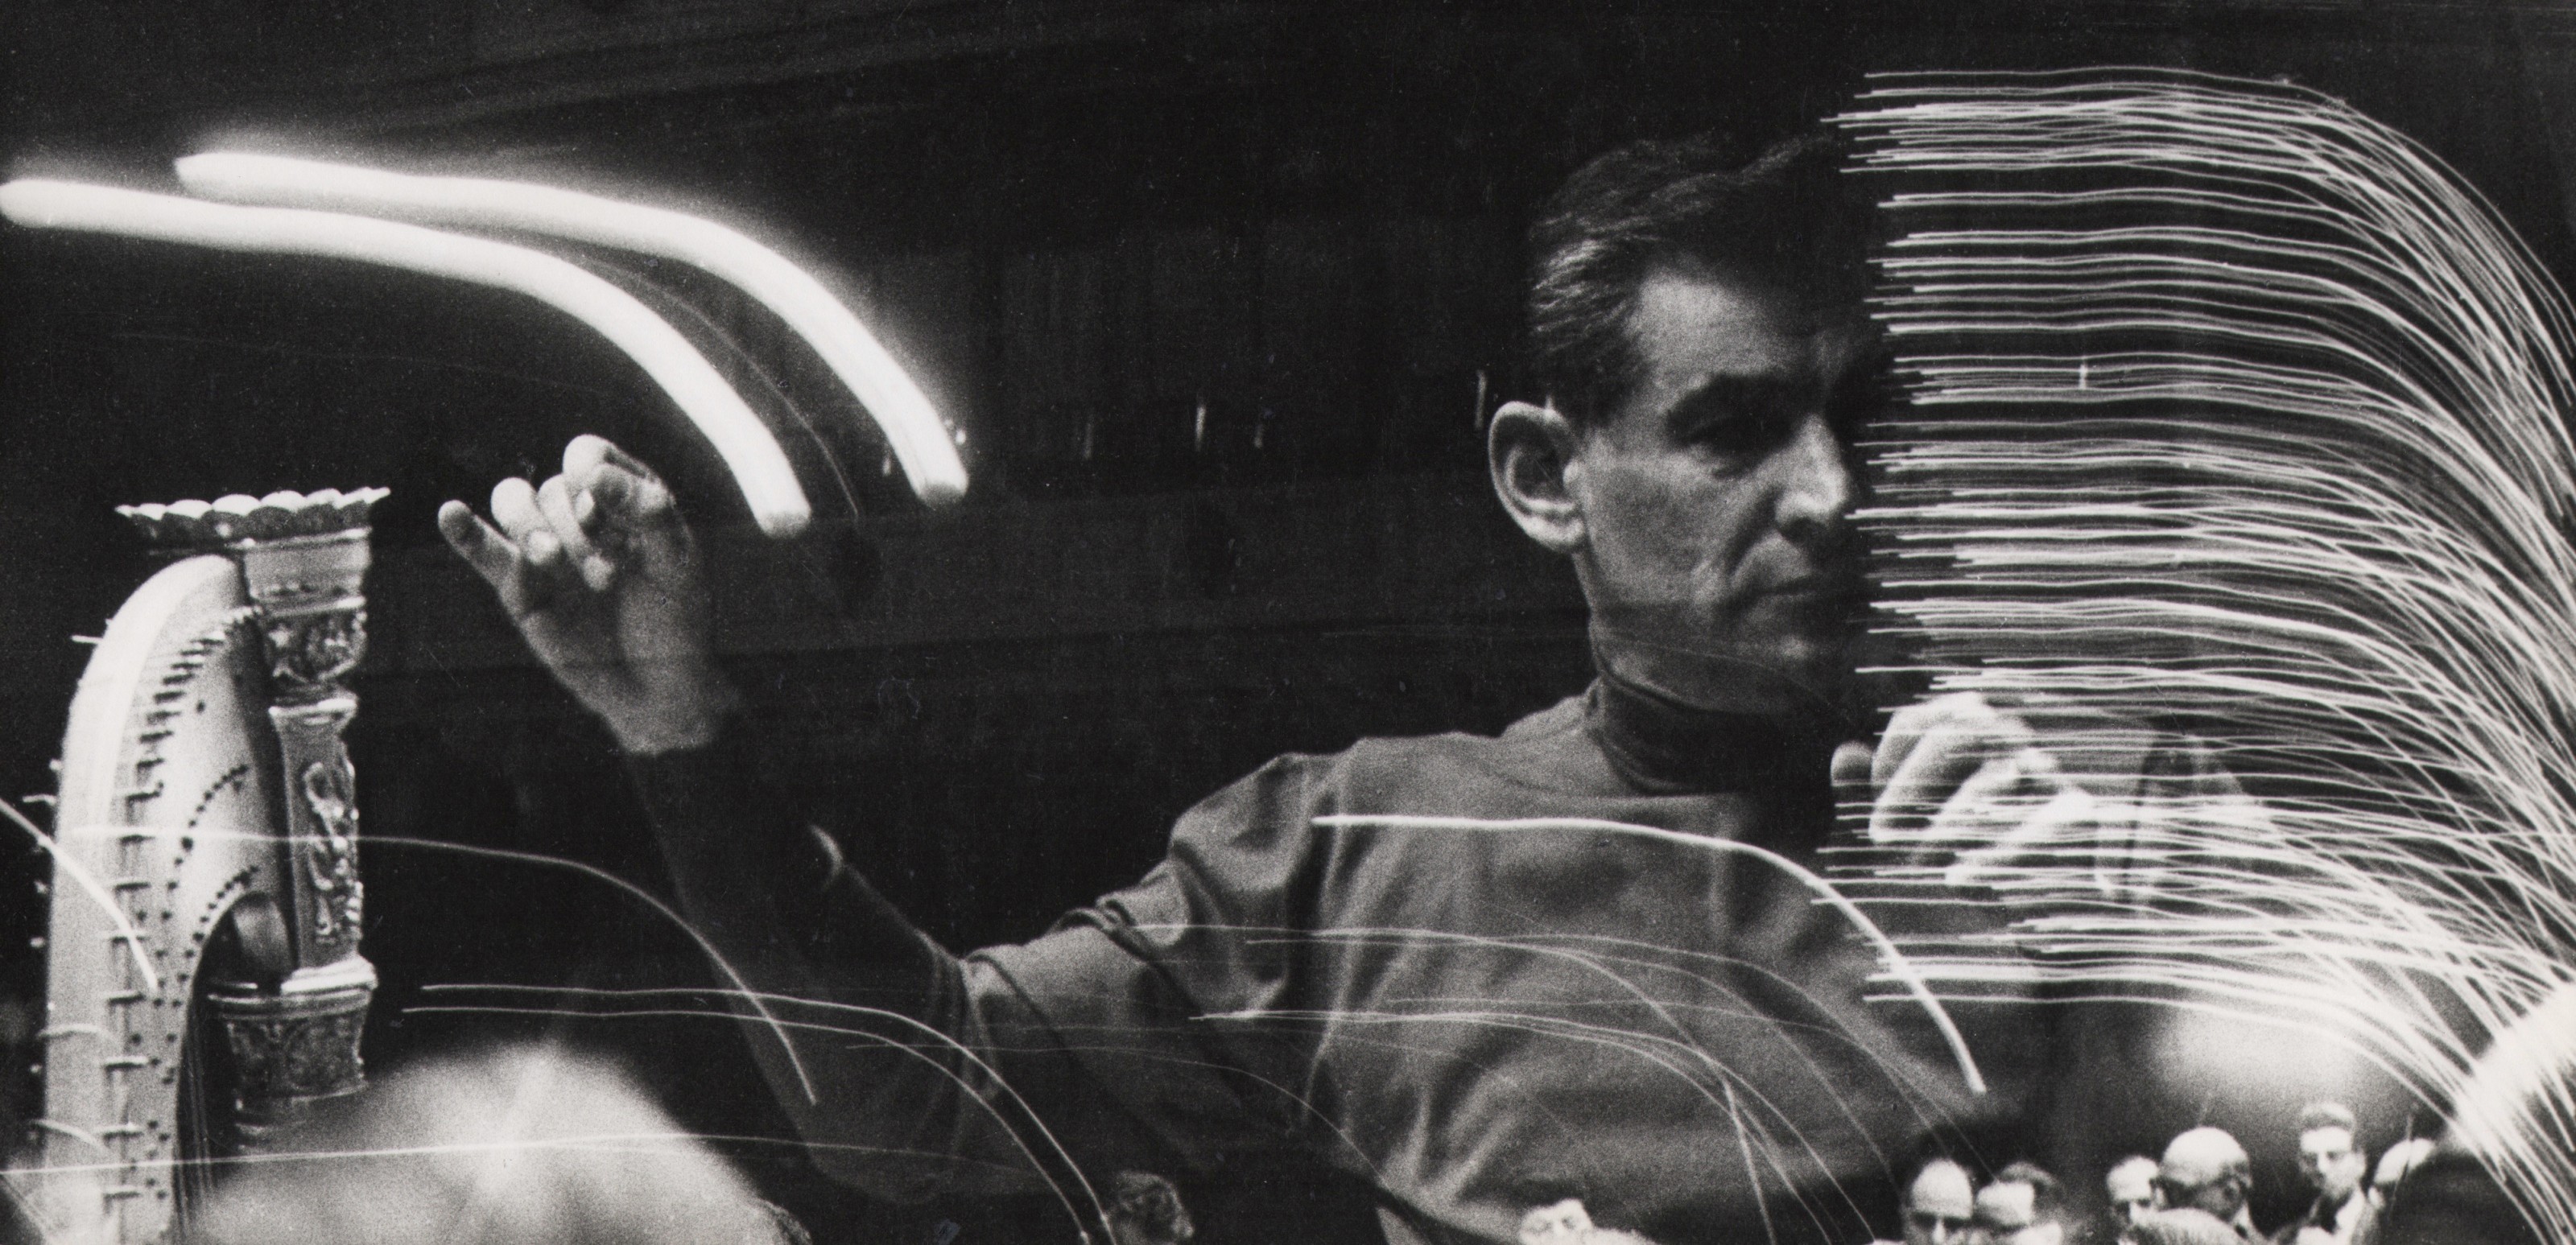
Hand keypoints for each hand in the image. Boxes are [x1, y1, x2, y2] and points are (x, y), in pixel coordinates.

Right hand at [438, 435, 739, 754]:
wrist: (656, 687)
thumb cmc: (675, 618)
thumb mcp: (677, 560)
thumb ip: (646, 509)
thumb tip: (592, 471)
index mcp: (621, 497)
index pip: (588, 456)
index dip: (590, 473)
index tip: (605, 509)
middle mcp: (580, 514)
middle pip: (551, 487)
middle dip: (576, 528)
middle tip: (607, 576)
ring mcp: (546, 548)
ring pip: (514, 503)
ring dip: (529, 525)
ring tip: (552, 558)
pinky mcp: (518, 586)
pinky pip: (483, 549)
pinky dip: (463, 531)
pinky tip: (450, 514)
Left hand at [1833, 691, 2100, 887]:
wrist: (2029, 938)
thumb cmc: (1958, 870)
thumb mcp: (1902, 833)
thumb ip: (1868, 794)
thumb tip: (1842, 755)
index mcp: (1970, 731)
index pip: (1920, 720)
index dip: (1887, 762)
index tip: (1873, 814)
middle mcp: (2013, 741)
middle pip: (1958, 732)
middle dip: (1910, 785)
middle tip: (1880, 837)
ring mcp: (2049, 775)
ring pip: (1995, 776)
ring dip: (1946, 822)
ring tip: (1917, 862)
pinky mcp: (2078, 817)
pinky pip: (2038, 824)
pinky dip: (1993, 853)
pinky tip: (1958, 879)